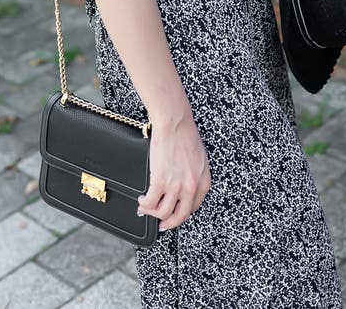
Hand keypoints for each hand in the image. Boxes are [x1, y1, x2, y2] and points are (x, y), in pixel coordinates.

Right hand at [137, 112, 210, 231]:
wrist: (175, 123)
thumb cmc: (185, 135)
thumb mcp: (199, 159)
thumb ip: (194, 176)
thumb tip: (183, 186)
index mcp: (203, 182)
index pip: (193, 208)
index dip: (181, 214)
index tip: (174, 215)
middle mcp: (191, 188)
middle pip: (180, 216)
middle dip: (168, 222)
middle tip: (161, 223)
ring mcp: (176, 186)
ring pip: (163, 212)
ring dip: (153, 213)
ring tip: (146, 206)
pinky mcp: (160, 181)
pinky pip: (150, 202)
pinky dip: (144, 204)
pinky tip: (142, 199)